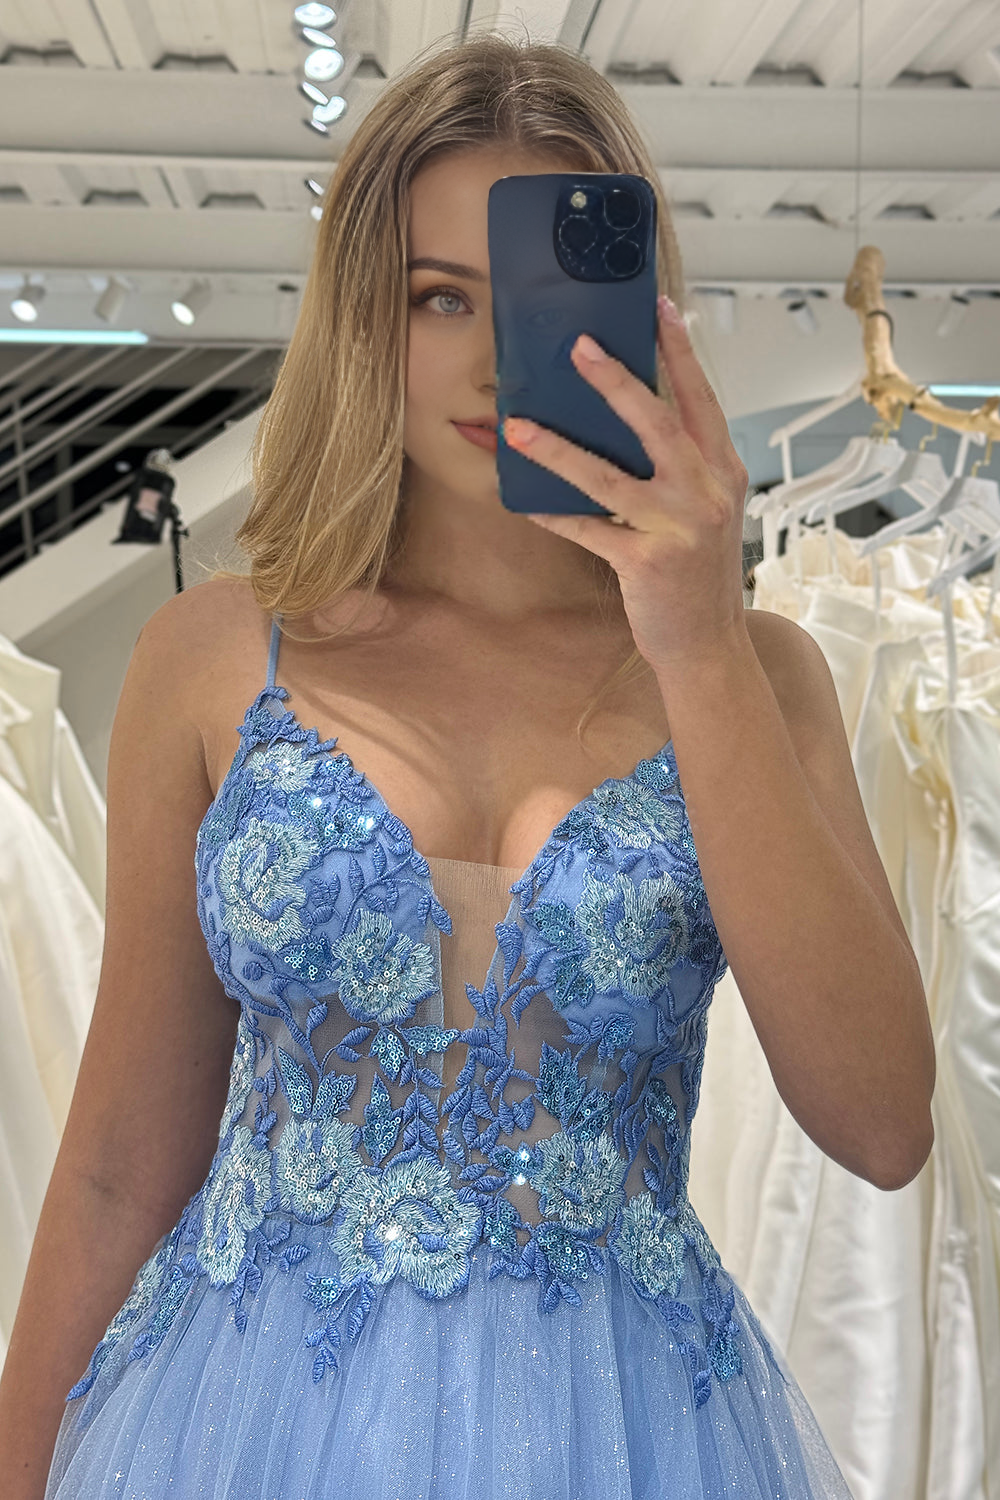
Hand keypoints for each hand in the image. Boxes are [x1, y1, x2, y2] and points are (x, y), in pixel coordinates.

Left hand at [502, 296, 749, 672]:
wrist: (709, 646)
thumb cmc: (700, 576)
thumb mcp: (707, 512)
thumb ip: (682, 468)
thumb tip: (627, 422)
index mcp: (723, 471)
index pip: (701, 398)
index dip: (680, 352)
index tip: (660, 308)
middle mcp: (706, 493)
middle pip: (658, 422)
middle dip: (616, 380)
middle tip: (580, 346)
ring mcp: (677, 528)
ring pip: (608, 476)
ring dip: (558, 449)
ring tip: (518, 425)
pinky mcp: (645, 563)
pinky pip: (588, 529)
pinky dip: (554, 515)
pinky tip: (524, 502)